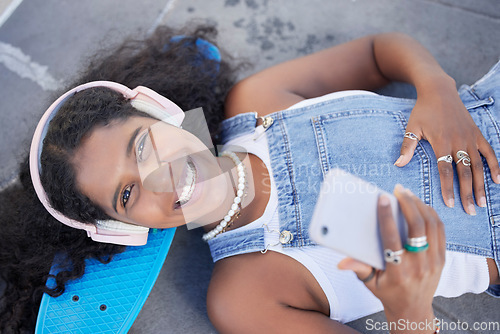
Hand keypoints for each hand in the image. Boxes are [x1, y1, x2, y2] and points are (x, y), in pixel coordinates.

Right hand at [338, 185, 444, 332]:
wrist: (414, 309)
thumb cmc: (387, 293)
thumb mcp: (370, 283)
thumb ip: (358, 269)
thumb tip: (340, 262)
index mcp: (398, 272)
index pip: (393, 239)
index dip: (386, 217)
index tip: (382, 199)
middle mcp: (419, 266)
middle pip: (418, 227)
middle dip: (408, 204)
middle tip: (398, 190)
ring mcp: (434, 261)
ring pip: (431, 225)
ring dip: (420, 205)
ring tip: (408, 194)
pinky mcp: (443, 258)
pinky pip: (440, 230)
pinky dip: (431, 214)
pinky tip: (420, 205)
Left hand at [394, 76, 499, 214]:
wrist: (439, 91)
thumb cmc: (423, 111)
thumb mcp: (412, 127)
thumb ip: (407, 147)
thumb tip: (398, 164)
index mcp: (441, 143)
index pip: (445, 170)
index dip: (448, 188)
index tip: (450, 204)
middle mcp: (458, 142)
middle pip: (464, 172)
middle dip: (467, 193)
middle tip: (469, 211)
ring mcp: (470, 138)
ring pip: (478, 166)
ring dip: (481, 185)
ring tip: (481, 203)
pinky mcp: (477, 134)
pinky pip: (489, 152)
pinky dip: (495, 166)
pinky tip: (498, 181)